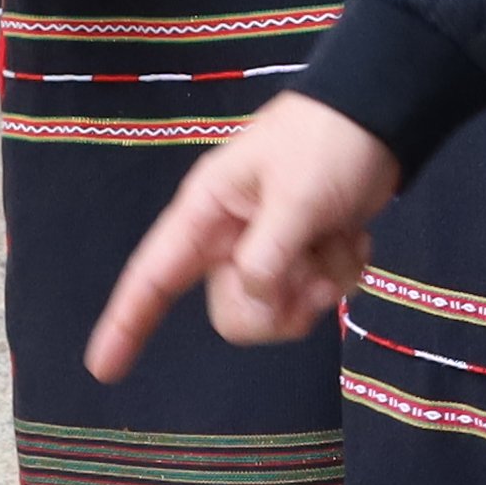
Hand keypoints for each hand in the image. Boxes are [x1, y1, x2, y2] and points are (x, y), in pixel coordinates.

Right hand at [88, 93, 402, 372]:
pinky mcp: (308, 254)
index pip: (154, 274)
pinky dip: (342, 271)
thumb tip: (253, 302)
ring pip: (280, 309)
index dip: (126, 322)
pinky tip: (353, 233)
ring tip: (338, 237)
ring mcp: (271, 248)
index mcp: (208, 211)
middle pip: (234, 311)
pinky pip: (317, 295)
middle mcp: (231, 236)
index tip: (103, 370)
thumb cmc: (327, 142)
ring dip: (320, 282)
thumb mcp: (295, 196)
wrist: (382, 114)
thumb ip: (268, 257)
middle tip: (309, 265)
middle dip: (277, 302)